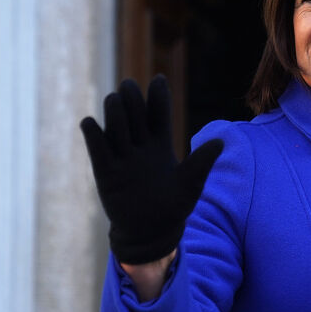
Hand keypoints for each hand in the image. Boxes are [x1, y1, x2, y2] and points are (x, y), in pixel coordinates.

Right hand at [80, 75, 222, 263]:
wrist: (152, 232)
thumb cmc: (174, 206)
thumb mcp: (192, 183)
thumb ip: (202, 162)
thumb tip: (220, 142)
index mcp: (161, 143)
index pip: (158, 112)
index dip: (158, 95)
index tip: (159, 79)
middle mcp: (140, 145)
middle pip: (134, 111)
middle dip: (131, 97)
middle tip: (129, 87)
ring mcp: (122, 157)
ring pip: (115, 124)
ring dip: (114, 110)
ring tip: (115, 100)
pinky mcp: (106, 172)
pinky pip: (97, 149)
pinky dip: (92, 134)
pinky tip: (90, 123)